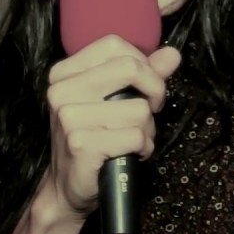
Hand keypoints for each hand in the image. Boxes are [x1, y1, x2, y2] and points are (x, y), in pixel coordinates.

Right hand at [40, 34, 181, 218]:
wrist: (67, 189)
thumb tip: (171, 54)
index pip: (114, 45)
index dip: (142, 64)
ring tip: (132, 140)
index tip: (145, 87)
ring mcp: (69, 117)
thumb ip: (142, 75)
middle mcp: (61, 91)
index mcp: (64, 74)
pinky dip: (142, 148)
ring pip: (139, 109)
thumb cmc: (92, 141)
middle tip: (149, 112)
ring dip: (147, 129)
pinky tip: (129, 154)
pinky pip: (136, 136)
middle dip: (154, 91)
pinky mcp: (81, 144)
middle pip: (131, 68)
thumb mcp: (112, 101)